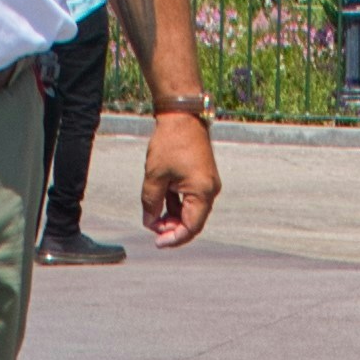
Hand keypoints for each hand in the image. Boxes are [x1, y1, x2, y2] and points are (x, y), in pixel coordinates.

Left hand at [140, 106, 219, 245]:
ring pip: (191, 211)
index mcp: (202, 192)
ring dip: (172, 216)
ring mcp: (207, 184)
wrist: (182, 116)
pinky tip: (160, 203)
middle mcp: (210, 191)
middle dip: (172, 228)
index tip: (157, 243)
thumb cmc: (170, 143)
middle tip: (151, 227)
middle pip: (193, 221)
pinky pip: (190, 199)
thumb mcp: (155, 176)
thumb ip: (151, 202)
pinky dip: (176, 204)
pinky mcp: (202, 178)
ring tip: (152, 215)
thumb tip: (149, 223)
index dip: (174, 238)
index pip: (191, 227)